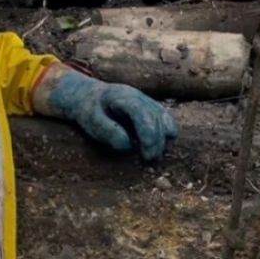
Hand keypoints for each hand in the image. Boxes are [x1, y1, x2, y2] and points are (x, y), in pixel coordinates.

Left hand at [34, 66, 177, 159]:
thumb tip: (128, 145)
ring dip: (164, 142)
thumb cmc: (90, 111)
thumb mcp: (91, 121)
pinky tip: (155, 150)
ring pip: (168, 122)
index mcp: (123, 97)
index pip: (143, 114)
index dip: (148, 135)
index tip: (146, 156)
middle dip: (157, 144)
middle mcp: (140, 98)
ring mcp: (149, 103)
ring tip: (152, 157)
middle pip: (158, 120)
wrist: (90, 97)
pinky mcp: (155, 111)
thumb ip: (108, 132)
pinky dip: (165, 139)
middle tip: (148, 161)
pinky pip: (169, 125)